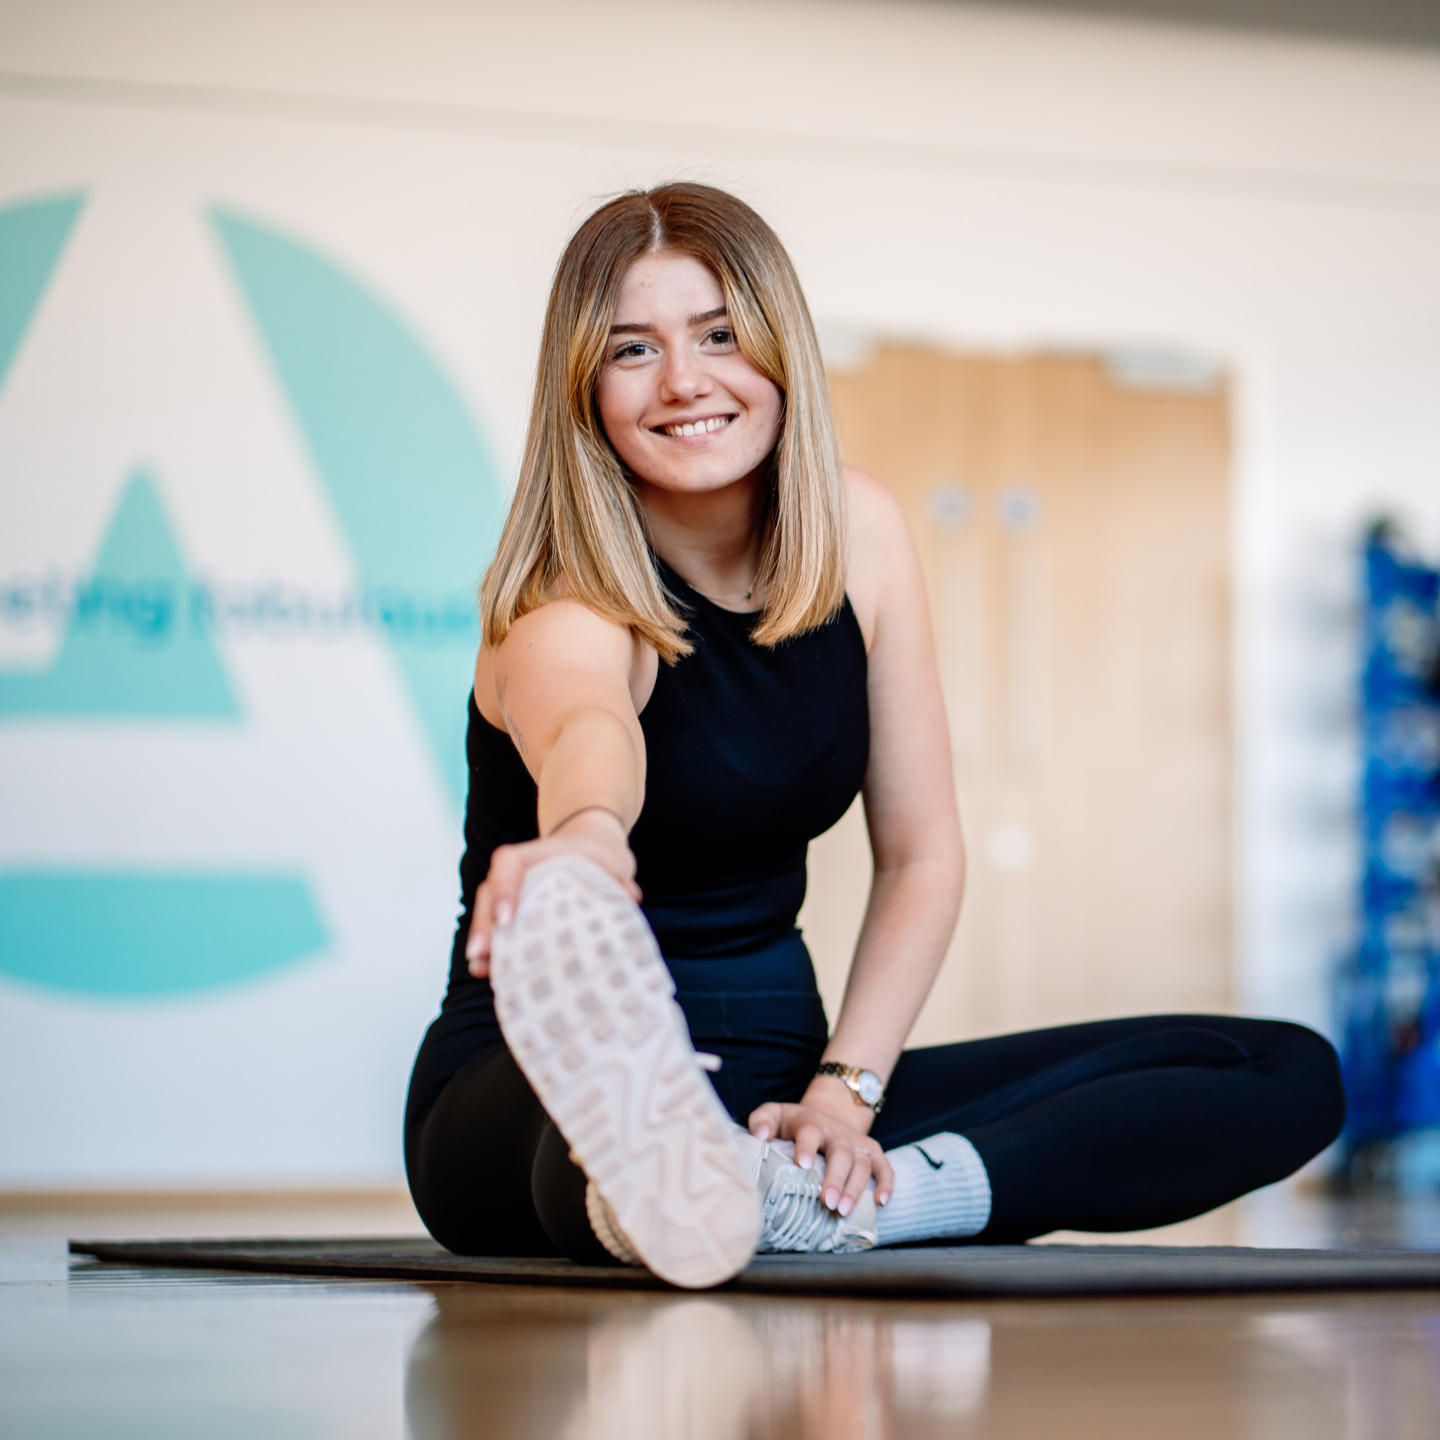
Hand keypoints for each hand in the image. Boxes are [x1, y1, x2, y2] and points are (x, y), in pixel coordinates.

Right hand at [464, 808, 638, 976]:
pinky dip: (492, 951)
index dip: (503, 890)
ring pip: (487, 914)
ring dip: (482, 942)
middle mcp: (517, 873)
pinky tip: (488, 973)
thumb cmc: (599, 858)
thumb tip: (629, 896)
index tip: (508, 920)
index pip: (508, 863)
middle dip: (484, 925)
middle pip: (488, 893)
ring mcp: (512, 894)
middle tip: (481, 954)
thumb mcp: (611, 861)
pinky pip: (497, 931)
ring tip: (481, 969)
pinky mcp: (516, 915)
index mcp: (537, 854)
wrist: (593, 852)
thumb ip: (617, 876)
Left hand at [748, 1082, 894, 1214]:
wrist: (829, 1111)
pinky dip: (886, 1183)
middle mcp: (838, 1132)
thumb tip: (759, 1136)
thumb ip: (762, 1120)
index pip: (811, 1132)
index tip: (803, 1164)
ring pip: (862, 1164)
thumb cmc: (795, 1123)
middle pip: (840, 1154)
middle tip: (826, 1203)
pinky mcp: (872, 1151)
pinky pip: (885, 1166)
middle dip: (835, 1179)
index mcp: (812, 1123)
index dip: (807, 1147)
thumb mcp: (775, 1114)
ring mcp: (857, 1142)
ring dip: (856, 1188)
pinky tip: (881, 1202)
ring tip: (843, 1211)